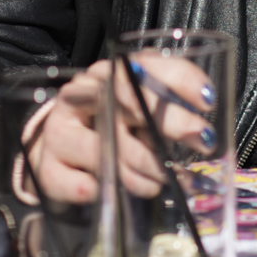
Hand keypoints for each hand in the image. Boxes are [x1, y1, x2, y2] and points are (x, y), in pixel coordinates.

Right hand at [22, 54, 214, 202]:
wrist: (60, 148)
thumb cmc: (113, 124)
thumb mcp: (141, 108)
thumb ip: (168, 104)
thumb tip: (206, 117)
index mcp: (110, 73)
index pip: (145, 64)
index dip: (179, 78)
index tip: (207, 99)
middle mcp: (83, 94)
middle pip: (126, 101)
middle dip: (171, 123)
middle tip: (204, 141)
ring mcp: (62, 129)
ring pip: (104, 148)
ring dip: (142, 170)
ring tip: (163, 181)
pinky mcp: (48, 166)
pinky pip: (73, 182)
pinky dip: (93, 190)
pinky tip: (109, 191)